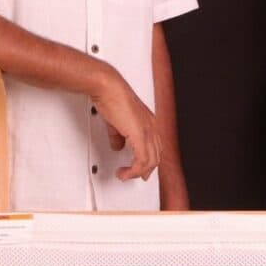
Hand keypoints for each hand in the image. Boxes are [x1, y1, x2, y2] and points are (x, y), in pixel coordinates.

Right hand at [88, 66, 162, 180]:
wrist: (109, 89)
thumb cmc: (112, 98)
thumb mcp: (116, 122)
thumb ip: (119, 136)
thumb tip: (117, 146)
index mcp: (150, 123)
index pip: (156, 148)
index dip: (150, 161)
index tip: (142, 170)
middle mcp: (152, 127)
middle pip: (156, 157)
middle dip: (145, 170)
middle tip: (133, 176)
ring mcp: (148, 131)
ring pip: (151, 161)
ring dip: (137, 173)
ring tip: (125, 175)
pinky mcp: (139, 135)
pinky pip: (141, 161)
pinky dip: (133, 171)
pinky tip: (125, 172)